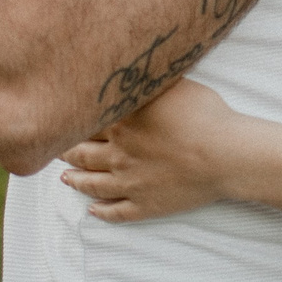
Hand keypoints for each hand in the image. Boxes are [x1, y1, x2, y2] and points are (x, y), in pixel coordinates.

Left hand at [59, 80, 242, 222]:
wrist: (225, 155)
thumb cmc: (205, 114)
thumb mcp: (174, 85)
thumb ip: (147, 81)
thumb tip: (132, 69)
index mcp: (123, 124)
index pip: (85, 123)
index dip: (71, 122)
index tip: (61, 119)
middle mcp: (118, 154)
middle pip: (82, 154)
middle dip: (65, 151)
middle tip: (55, 149)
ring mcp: (129, 183)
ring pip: (92, 184)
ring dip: (75, 181)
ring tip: (65, 179)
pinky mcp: (145, 205)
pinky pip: (117, 211)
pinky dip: (102, 212)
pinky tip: (92, 211)